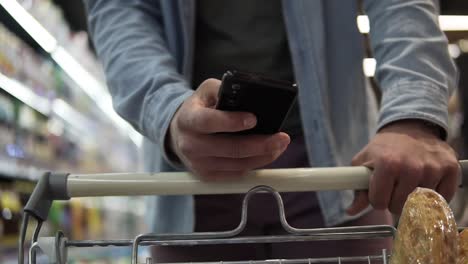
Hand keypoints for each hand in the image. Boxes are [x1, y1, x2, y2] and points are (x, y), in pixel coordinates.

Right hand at [167, 78, 290, 180]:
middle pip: (230, 149)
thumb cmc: (198, 109)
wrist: (179, 133)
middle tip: (282, 138)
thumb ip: (222, 89)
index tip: (254, 119)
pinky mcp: (207, 176)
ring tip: (279, 145)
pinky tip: (266, 154)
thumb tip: (247, 94)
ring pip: (238, 164)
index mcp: (188, 120)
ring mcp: (198, 164)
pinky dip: (255, 164)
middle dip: (260, 144)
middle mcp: (190, 145)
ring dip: (263, 156)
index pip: (208, 122)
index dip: (231, 122)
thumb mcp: (204, 92)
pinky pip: (237, 174)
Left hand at [347, 120, 458, 214]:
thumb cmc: (385, 147)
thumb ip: (358, 187)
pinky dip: (434, 196)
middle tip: (394, 187)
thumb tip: (351, 211)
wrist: (411, 127)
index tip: (380, 191)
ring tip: (409, 181)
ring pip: (420, 204)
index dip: (377, 199)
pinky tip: (425, 183)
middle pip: (399, 206)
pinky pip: (442, 198)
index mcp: (388, 164)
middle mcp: (411, 167)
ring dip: (413, 197)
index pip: (380, 202)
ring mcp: (432, 169)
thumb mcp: (364, 162)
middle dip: (393, 200)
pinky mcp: (450, 169)